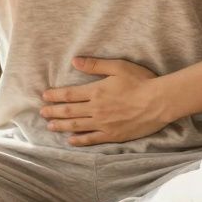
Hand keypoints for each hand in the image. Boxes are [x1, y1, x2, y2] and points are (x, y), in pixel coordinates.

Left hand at [40, 56, 170, 146]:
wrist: (159, 102)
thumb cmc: (141, 81)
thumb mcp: (118, 67)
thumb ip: (95, 65)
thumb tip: (75, 61)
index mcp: (96, 91)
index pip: (69, 94)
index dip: (55, 95)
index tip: (45, 96)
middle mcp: (96, 109)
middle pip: (69, 111)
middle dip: (53, 112)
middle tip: (42, 113)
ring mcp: (104, 124)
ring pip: (77, 126)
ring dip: (62, 126)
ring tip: (50, 127)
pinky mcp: (113, 135)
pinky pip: (92, 139)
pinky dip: (79, 140)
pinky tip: (70, 141)